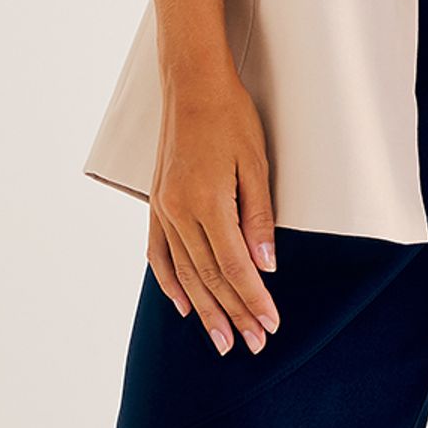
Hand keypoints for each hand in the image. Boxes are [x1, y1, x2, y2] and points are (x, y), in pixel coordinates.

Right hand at [147, 70, 281, 356]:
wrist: (191, 83)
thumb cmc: (231, 117)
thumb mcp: (256, 164)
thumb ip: (258, 218)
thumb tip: (266, 265)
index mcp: (207, 201)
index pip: (234, 266)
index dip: (253, 299)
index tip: (270, 324)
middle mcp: (179, 211)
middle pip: (208, 277)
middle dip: (232, 314)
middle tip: (251, 344)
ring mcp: (163, 208)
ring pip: (184, 272)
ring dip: (203, 309)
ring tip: (220, 339)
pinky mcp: (156, 202)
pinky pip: (159, 253)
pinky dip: (169, 283)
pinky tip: (181, 305)